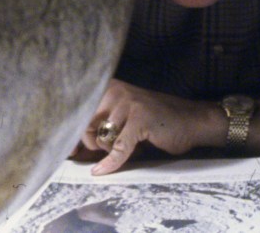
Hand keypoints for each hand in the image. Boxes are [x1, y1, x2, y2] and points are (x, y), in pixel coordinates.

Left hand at [80, 79, 225, 174]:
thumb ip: (100, 126)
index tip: (67, 151)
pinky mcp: (140, 120)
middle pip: (85, 124)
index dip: (70, 132)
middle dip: (91, 143)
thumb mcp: (124, 118)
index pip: (79, 110)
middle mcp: (116, 91)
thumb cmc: (155, 123)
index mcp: (109, 87)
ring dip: (110, 150)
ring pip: (102, 138)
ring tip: (127, 145)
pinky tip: (102, 171)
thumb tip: (72, 148)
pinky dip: (110, 163)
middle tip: (101, 150)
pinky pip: (118, 148)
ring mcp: (128, 104)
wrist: (193, 121)